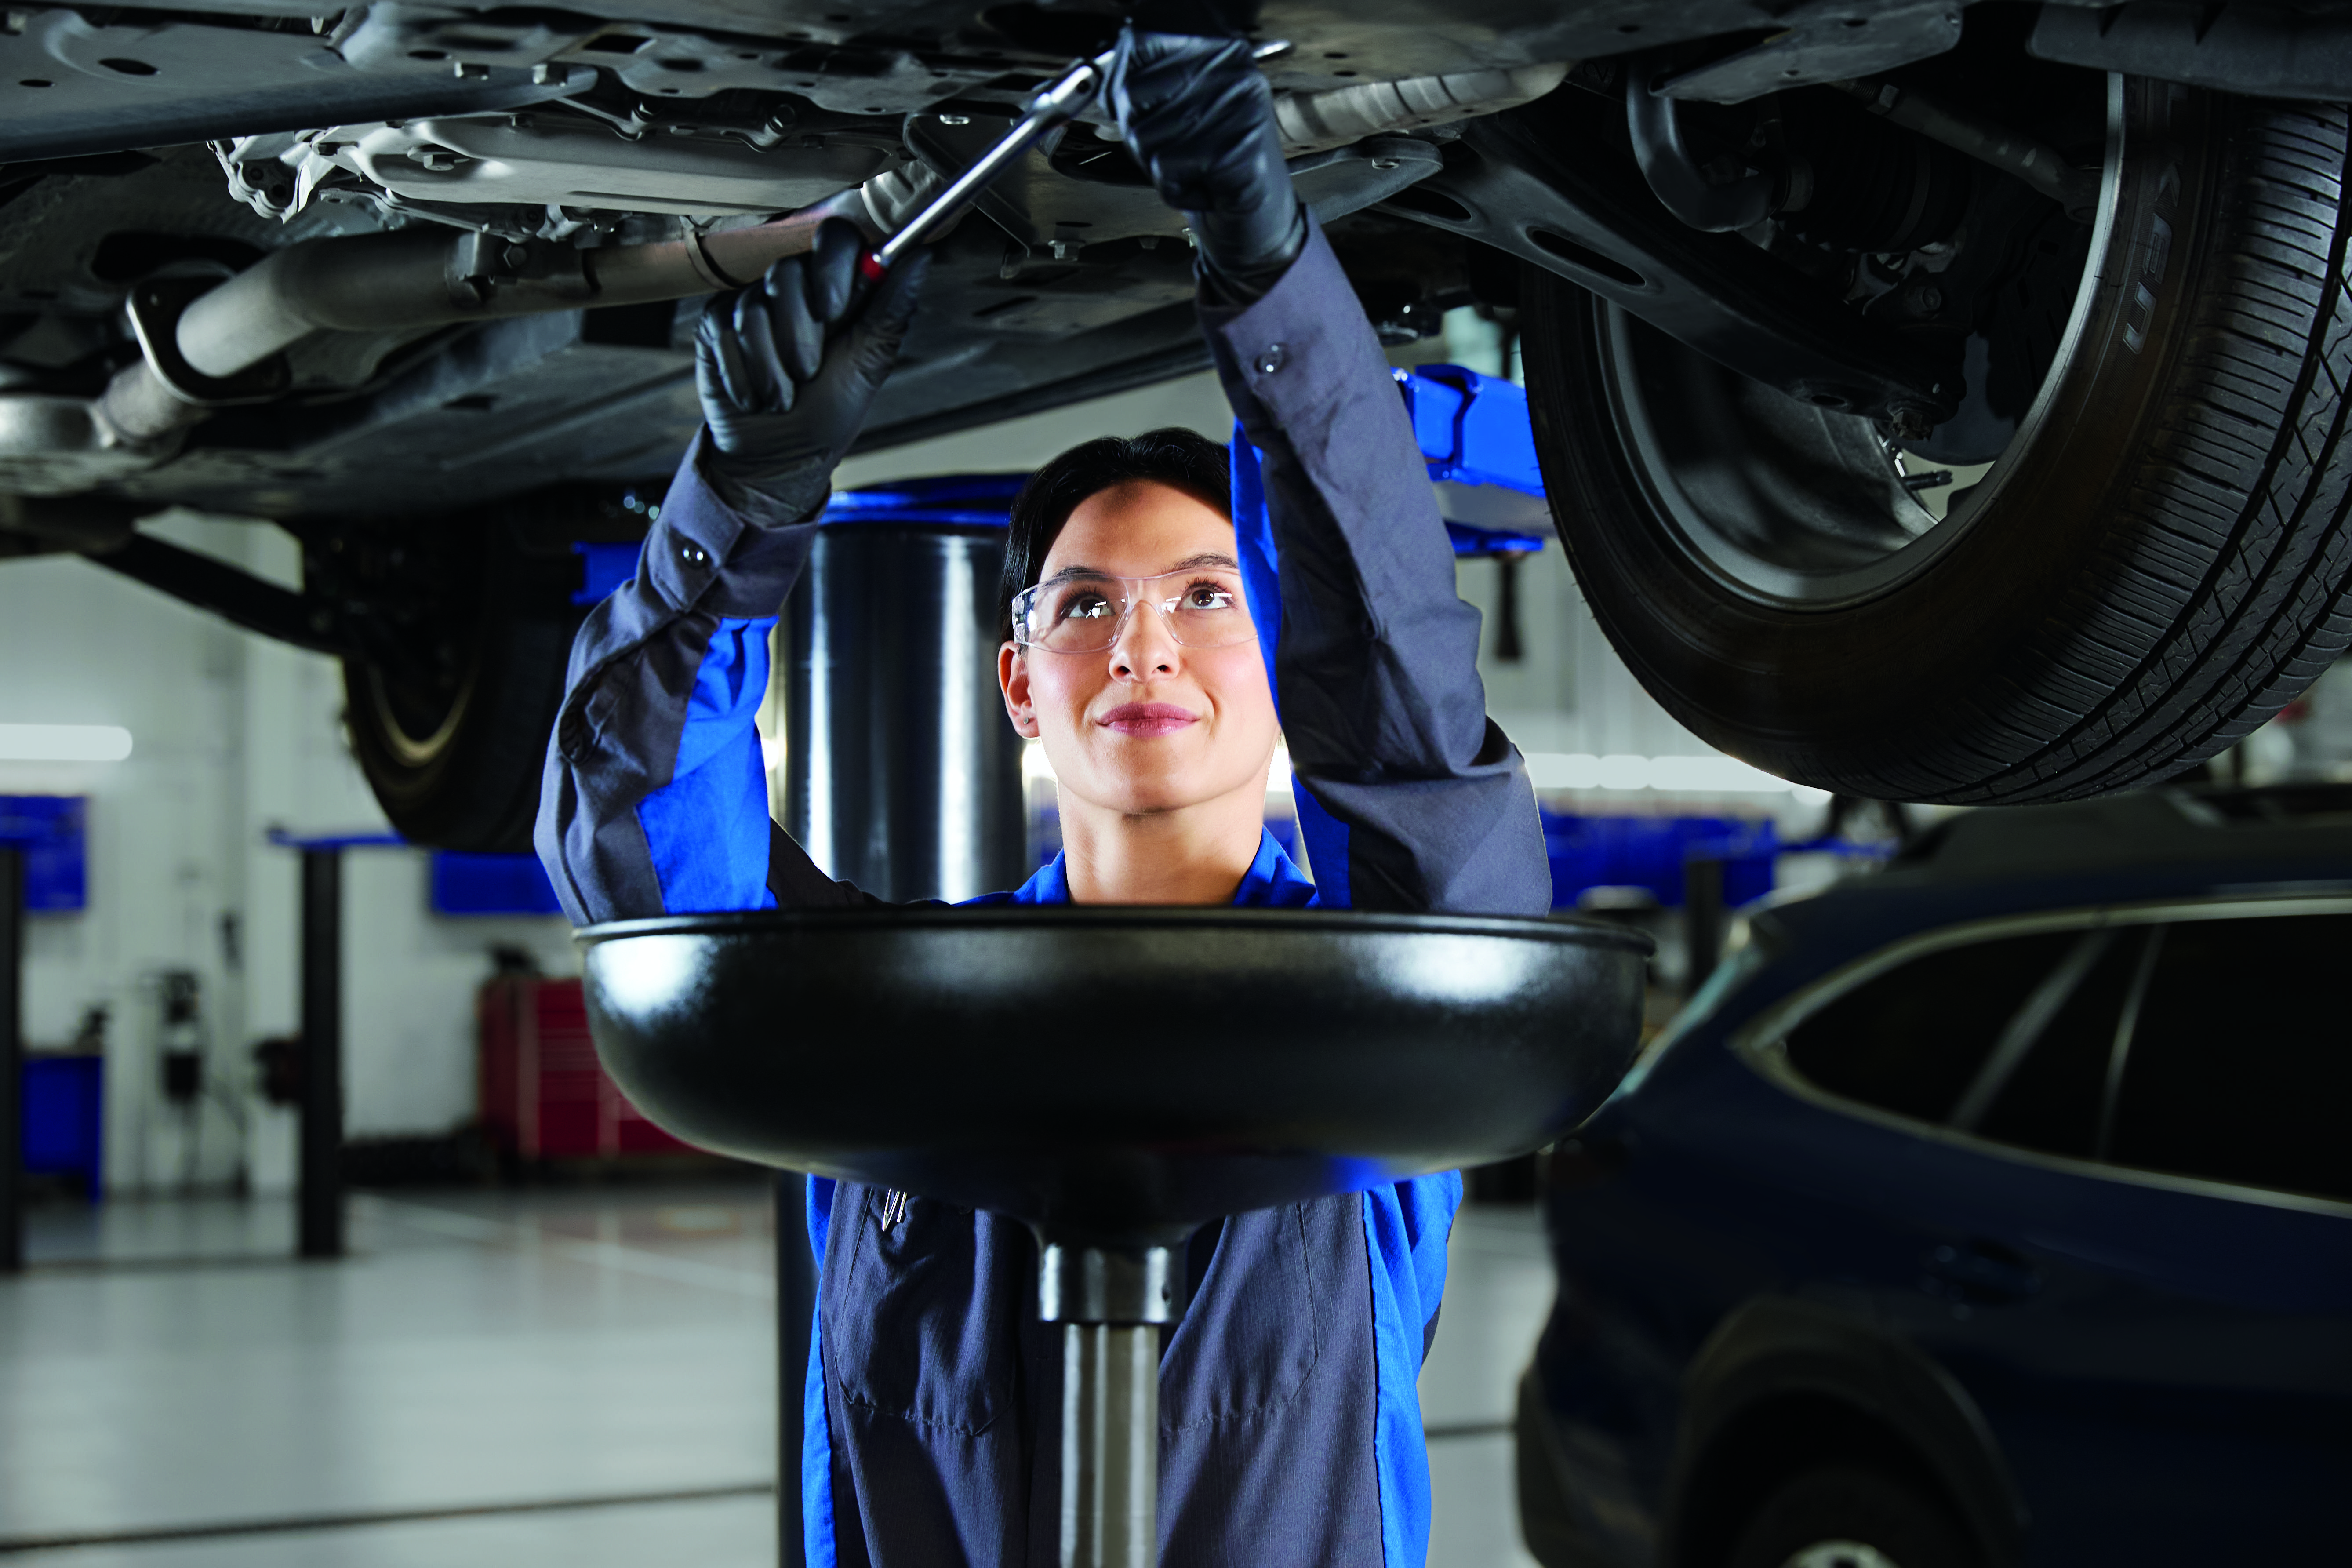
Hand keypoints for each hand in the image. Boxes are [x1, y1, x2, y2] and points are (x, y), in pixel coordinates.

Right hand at [693, 218, 928, 520]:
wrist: (779, 455)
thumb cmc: (828, 411)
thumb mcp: (867, 364)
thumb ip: (890, 310)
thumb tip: (920, 257)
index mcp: (836, 289)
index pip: (835, 238)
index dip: (831, 267)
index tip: (833, 311)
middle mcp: (792, 288)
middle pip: (787, 272)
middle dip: (799, 333)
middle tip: (808, 373)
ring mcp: (750, 303)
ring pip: (754, 308)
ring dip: (772, 366)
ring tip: (784, 396)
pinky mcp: (718, 324)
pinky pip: (726, 330)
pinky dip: (744, 374)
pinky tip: (755, 396)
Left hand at [1107, 28, 1304, 302]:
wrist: (1258, 222)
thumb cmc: (1217, 168)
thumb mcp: (1181, 113)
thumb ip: (1146, 86)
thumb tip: (1105, 85)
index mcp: (1220, 51)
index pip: (1139, 47)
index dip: (1124, 90)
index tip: (1145, 112)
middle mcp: (1233, 73)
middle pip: (1132, 96)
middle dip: (1141, 137)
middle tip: (1179, 151)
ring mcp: (1239, 112)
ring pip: (1145, 136)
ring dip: (1160, 168)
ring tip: (1196, 169)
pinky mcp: (1237, 154)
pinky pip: (1166, 169)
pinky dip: (1176, 191)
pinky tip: (1206, 188)